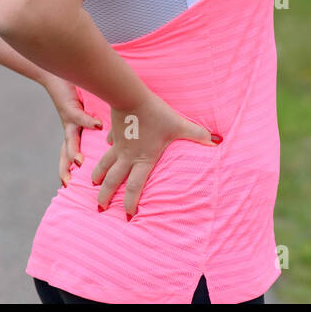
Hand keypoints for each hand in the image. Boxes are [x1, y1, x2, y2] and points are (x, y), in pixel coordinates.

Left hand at [46, 80, 102, 187]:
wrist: (56, 75)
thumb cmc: (72, 93)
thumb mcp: (84, 113)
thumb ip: (94, 125)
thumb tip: (112, 136)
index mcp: (72, 132)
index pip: (67, 155)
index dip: (66, 170)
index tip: (68, 186)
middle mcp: (69, 129)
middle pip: (64, 153)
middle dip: (65, 168)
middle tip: (68, 184)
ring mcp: (68, 120)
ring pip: (70, 139)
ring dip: (73, 151)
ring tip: (80, 162)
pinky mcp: (70, 107)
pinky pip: (81, 116)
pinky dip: (89, 122)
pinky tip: (99, 125)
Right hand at [91, 92, 219, 219]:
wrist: (130, 96)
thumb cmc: (155, 113)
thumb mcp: (178, 125)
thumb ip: (197, 134)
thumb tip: (216, 141)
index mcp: (143, 159)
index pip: (135, 186)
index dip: (131, 202)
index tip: (128, 215)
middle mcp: (128, 155)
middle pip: (113, 180)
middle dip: (106, 196)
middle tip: (100, 208)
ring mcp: (119, 144)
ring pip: (105, 164)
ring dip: (99, 175)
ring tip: (93, 184)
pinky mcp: (114, 131)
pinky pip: (109, 141)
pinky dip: (108, 146)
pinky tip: (107, 144)